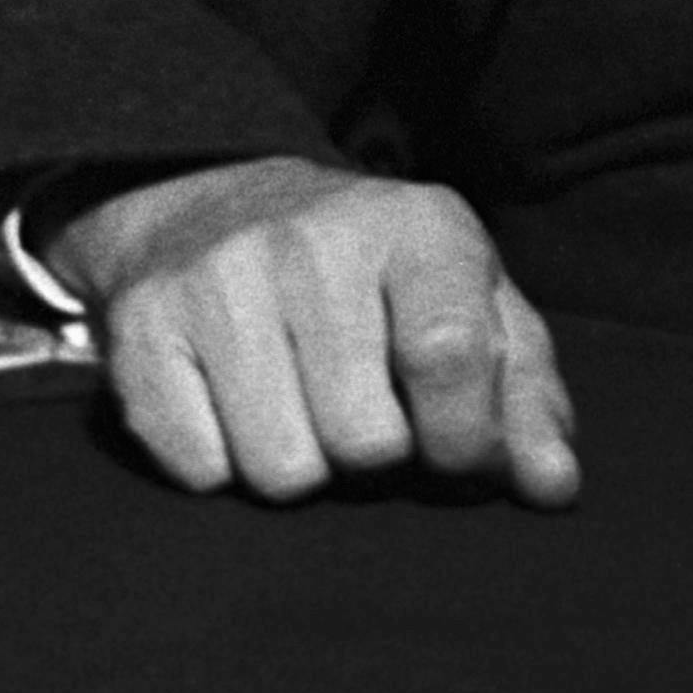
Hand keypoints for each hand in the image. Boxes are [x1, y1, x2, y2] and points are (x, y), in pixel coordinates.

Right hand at [47, 155, 579, 507]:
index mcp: (416, 227)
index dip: (465, 440)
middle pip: (364, 441)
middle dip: (376, 459)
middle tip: (365, 419)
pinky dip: (223, 465)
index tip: (459, 456)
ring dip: (302, 469)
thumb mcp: (471, 307)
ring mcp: (217, 279)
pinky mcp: (142, 327)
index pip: (450, 355)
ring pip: (282, 473)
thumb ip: (523, 397)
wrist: (217, 205)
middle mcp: (311, 240)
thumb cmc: (376, 282)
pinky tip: (234, 409)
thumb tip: (551, 486)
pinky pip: (200, 470)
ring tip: (302, 413)